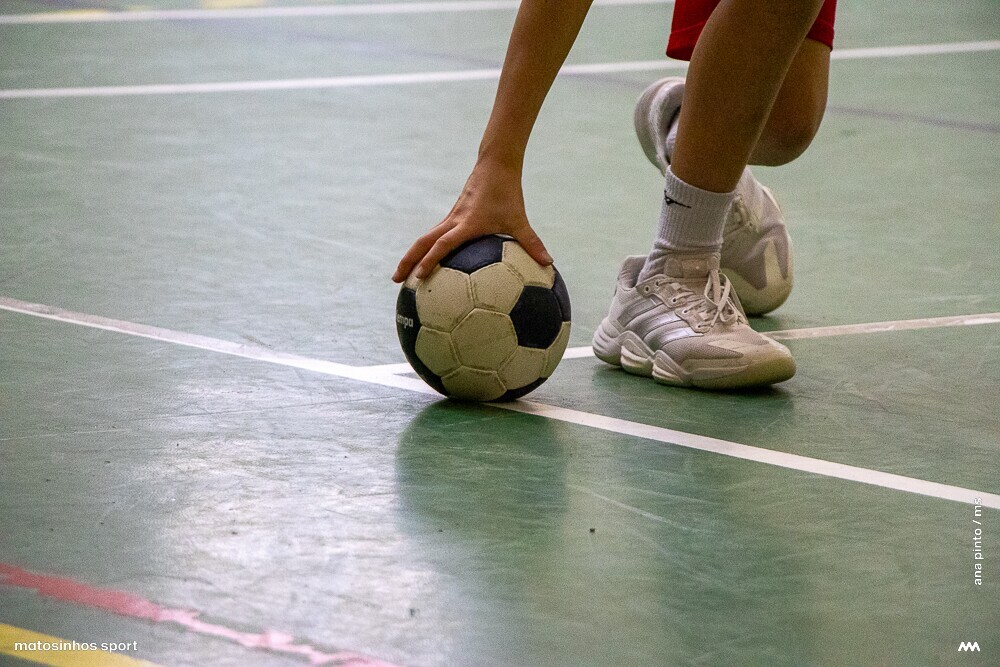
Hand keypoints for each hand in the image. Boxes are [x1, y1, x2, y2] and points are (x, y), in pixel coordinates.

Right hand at [391, 161, 552, 282]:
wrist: (495, 166)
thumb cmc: (507, 193)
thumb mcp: (519, 221)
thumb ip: (532, 243)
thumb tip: (548, 264)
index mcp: (466, 225)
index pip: (442, 245)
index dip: (430, 260)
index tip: (419, 277)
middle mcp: (453, 222)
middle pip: (422, 242)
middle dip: (408, 261)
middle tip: (396, 281)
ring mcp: (450, 219)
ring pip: (425, 239)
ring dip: (412, 255)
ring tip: (403, 275)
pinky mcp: (453, 217)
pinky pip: (435, 236)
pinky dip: (427, 249)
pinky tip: (427, 262)